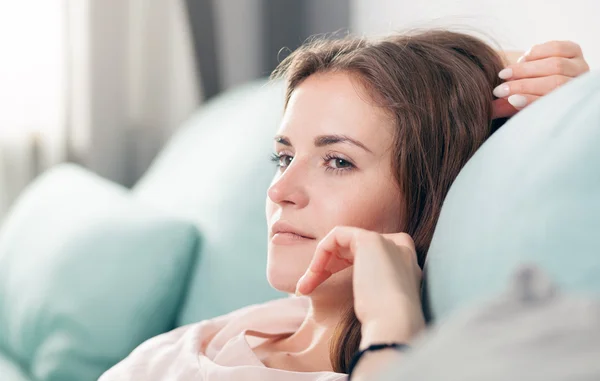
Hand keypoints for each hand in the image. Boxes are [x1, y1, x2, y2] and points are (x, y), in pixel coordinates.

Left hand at [296, 226, 423, 340]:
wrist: (394, 323)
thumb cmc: (385, 320)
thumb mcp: (378, 296)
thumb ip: (372, 281)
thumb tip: (357, 282)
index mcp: (404, 258)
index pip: (365, 256)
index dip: (338, 269)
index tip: (319, 289)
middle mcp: (398, 244)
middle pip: (350, 249)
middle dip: (324, 267)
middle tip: (305, 289)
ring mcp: (385, 239)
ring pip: (341, 242)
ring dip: (318, 264)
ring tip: (304, 287)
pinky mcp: (369, 238)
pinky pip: (336, 235)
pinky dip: (321, 253)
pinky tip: (314, 272)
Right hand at [492, 41, 589, 118]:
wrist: (539, 79)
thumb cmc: (528, 97)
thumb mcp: (518, 105)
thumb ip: (507, 107)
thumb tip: (490, 110)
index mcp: (569, 103)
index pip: (552, 102)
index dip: (530, 100)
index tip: (510, 99)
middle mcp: (578, 85)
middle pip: (555, 82)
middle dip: (524, 85)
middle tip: (499, 89)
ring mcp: (579, 66)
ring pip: (555, 65)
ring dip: (526, 69)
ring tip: (505, 73)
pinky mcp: (574, 50)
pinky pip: (556, 48)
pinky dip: (536, 52)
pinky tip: (523, 59)